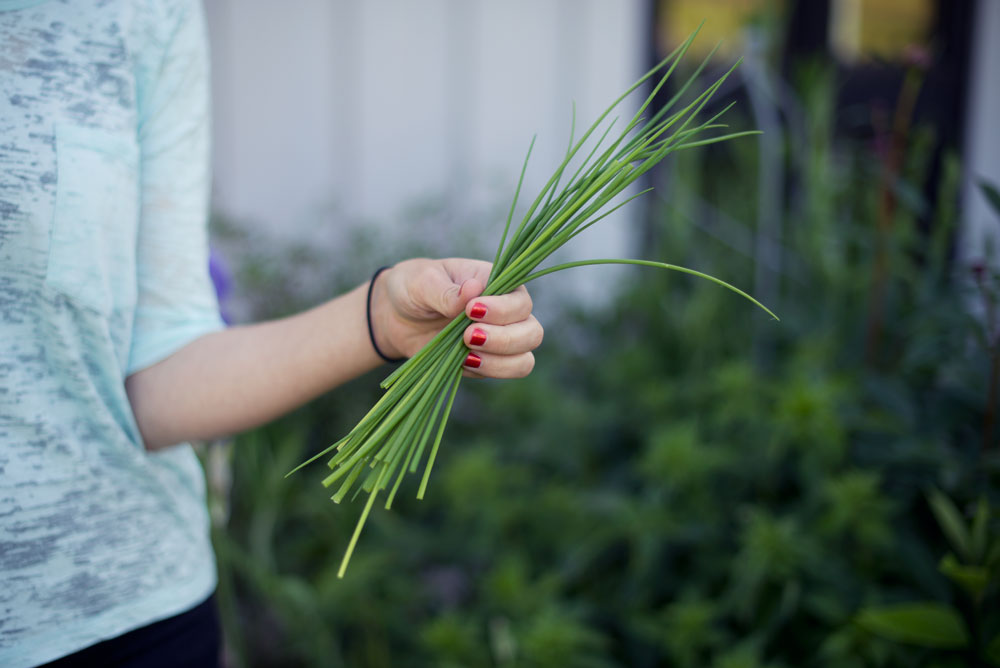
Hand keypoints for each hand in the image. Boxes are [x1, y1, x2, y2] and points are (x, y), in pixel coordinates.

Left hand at [371, 258, 542, 377]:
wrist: (394, 316)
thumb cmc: (413, 287)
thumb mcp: (422, 281)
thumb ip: (446, 290)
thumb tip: (473, 290)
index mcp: (499, 283)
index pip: (520, 300)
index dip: (502, 310)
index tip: (470, 310)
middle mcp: (507, 312)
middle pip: (532, 333)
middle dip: (504, 339)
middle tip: (468, 336)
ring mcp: (500, 340)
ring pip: (524, 360)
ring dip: (499, 362)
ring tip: (466, 355)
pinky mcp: (487, 362)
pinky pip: (500, 374)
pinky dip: (484, 371)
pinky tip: (461, 362)